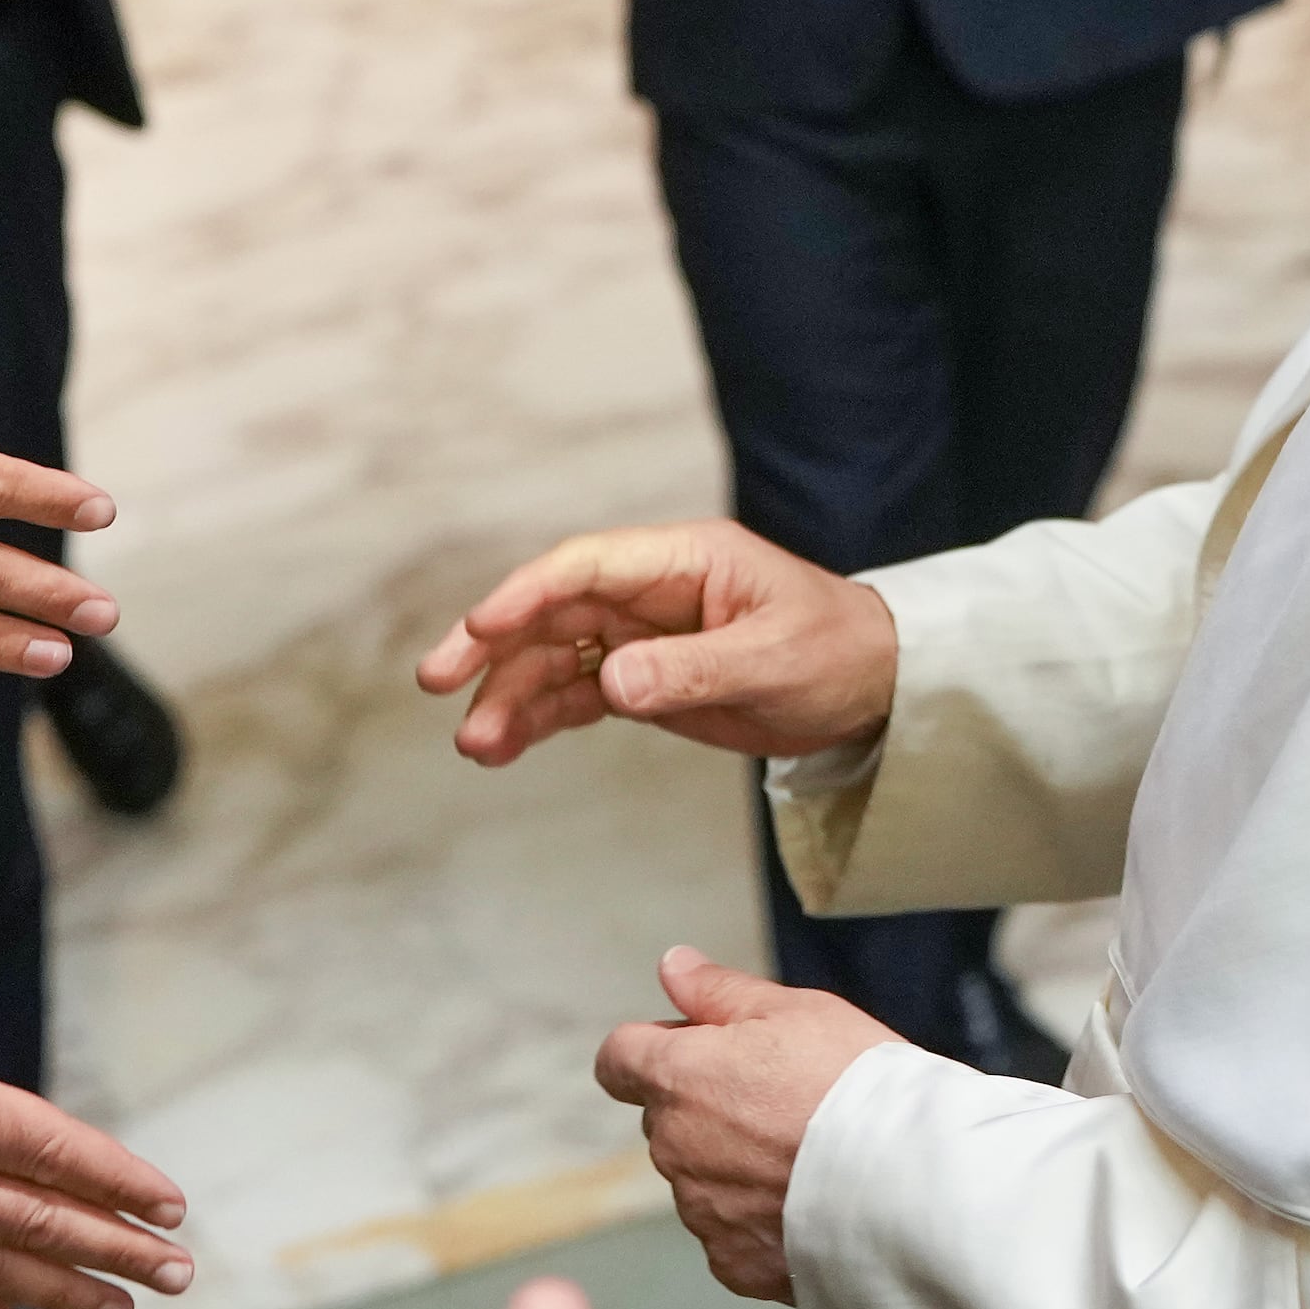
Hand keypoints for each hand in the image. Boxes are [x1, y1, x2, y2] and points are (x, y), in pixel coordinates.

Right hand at [420, 519, 895, 767]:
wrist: (872, 686)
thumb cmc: (835, 652)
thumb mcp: (774, 661)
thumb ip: (694, 670)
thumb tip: (614, 682)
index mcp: (684, 561)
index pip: (586, 565)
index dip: (527, 593)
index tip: (480, 626)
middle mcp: (650, 592)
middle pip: (551, 610)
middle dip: (492, 645)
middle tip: (437, 681)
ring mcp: (641, 636)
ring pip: (554, 660)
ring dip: (509, 697)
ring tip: (475, 745)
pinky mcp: (643, 679)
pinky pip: (577, 696)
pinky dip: (537, 719)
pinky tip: (501, 747)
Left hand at [594, 950, 895, 1304]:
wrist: (907, 1182)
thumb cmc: (853, 1085)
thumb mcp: (794, 1011)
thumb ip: (719, 992)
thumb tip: (672, 966)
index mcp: (677, 1077)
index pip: (618, 1059)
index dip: (653, 1048)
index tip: (695, 1050)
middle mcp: (673, 1146)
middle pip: (666, 1118)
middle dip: (705, 1106)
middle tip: (779, 1101)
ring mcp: (700, 1210)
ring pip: (699, 1177)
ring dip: (732, 1165)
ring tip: (806, 1157)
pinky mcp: (732, 1261)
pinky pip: (730, 1233)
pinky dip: (758, 1220)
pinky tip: (808, 1204)